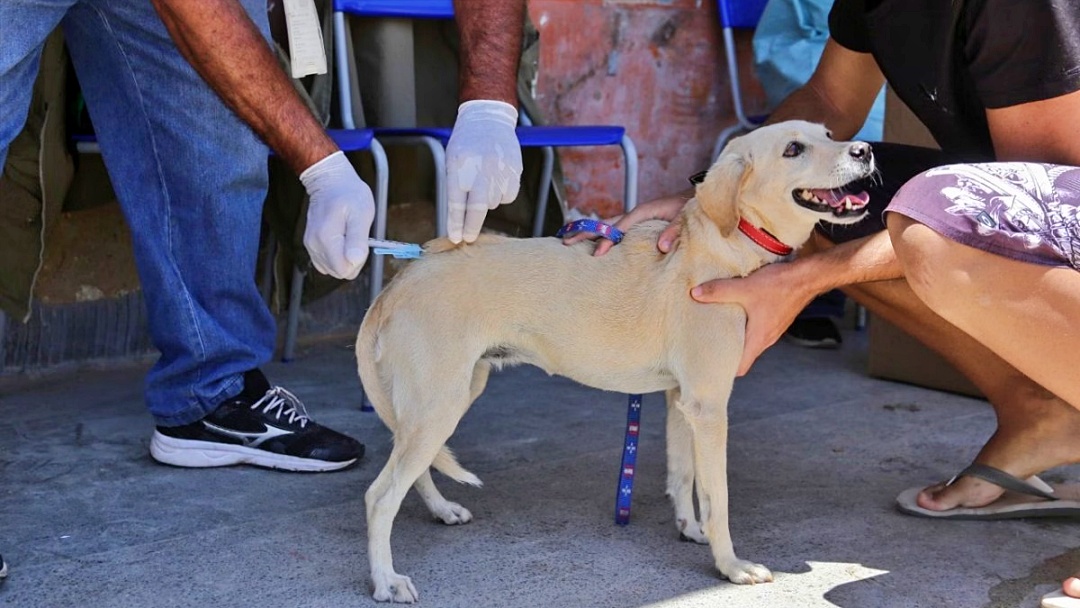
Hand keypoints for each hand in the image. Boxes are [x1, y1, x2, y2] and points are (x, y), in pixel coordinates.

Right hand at [299, 151, 374, 279]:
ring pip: (333, 268)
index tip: (361, 242)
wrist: (330, 181)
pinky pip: (327, 263)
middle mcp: (314, 245)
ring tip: (348, 235)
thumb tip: (354, 261)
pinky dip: (337, 255)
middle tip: (356, 236)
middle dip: (353, 260)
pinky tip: (341, 239)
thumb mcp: (361, 214)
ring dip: (345, 257)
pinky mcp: (311, 245)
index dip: (358, 261)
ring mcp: (311, 246)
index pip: (344, 270)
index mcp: (326, 239)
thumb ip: (357, 240)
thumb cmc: (349, 194)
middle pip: (339, 271)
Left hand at [445, 100, 522, 242]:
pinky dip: (501, 194)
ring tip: (484, 180)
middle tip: (468, 237)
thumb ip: (455, 186)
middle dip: (472, 226)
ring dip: (487, 201)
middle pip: (478, 208)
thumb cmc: (466, 142)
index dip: (456, 223)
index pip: (457, 202)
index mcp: (460, 166)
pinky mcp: (515, 172)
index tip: (456, 237)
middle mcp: (481, 169)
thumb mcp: (452, 160)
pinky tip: (497, 178)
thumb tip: (458, 218)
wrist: (489, 120)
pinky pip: (507, 196)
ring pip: (493, 203)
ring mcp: (500, 171)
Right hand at [562, 193, 690, 255]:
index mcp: (643, 212)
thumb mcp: (684, 218)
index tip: (597, 254)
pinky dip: (599, 235)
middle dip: (585, 233)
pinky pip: (614, 230)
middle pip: (604, 224)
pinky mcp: (637, 225)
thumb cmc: (690, 208)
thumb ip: (673, 231)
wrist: (696, 199)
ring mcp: (634, 219)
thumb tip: (662, 247)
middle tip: (565, 243)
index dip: (608, 241)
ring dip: (587, 233)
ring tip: (567, 241)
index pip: (620, 228)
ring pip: (605, 226)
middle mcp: (635, 215)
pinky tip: (591, 243)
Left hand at [690, 263, 813, 375]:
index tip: (708, 366)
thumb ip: (719, 291)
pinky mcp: (775, 319)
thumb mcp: (745, 288)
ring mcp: (772, 330)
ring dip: (734, 338)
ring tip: (715, 330)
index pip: (741, 368)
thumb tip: (696, 294)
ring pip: (749, 342)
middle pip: (743, 356)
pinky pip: (756, 330)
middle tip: (705, 346)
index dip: (724, 370)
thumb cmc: (781, 286)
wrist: (808, 276)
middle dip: (725, 353)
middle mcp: (766, 339)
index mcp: (758, 339)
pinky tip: (733, 314)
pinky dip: (744, 327)